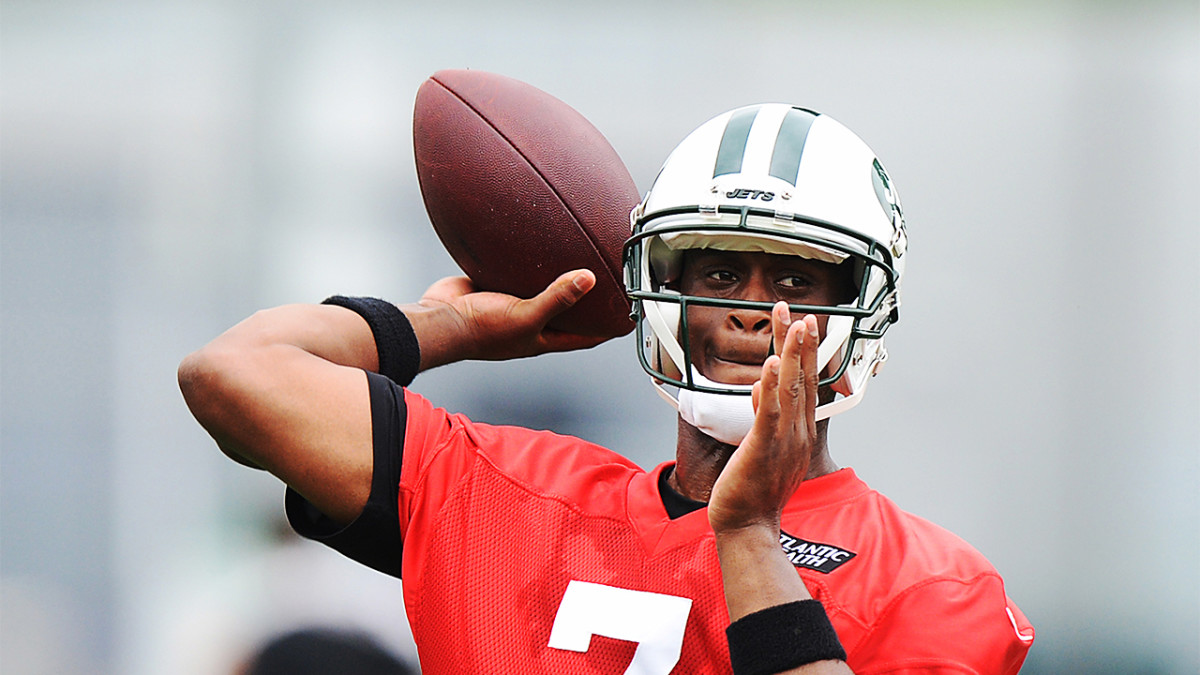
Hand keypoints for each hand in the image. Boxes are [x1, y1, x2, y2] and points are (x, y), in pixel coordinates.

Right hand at [412, 269, 610, 366]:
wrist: (439, 318)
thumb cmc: (479, 330)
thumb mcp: (525, 316)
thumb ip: (557, 298)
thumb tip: (589, 279)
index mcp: (543, 337)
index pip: (585, 337)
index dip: (607, 329)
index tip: (626, 318)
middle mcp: (531, 321)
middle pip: (567, 311)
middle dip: (587, 300)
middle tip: (608, 279)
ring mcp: (514, 303)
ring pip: (543, 288)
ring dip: (558, 276)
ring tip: (578, 254)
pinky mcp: (497, 285)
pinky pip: (519, 272)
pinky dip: (529, 261)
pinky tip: (537, 242)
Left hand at [708, 303, 819, 534]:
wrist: (749, 525)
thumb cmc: (755, 489)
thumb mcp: (766, 447)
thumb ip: (767, 416)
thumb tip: (760, 388)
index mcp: (799, 430)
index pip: (805, 383)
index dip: (805, 352)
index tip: (803, 324)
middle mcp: (797, 431)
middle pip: (803, 379)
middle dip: (802, 344)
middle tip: (802, 314)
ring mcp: (784, 439)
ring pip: (791, 389)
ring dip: (792, 354)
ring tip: (794, 324)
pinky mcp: (764, 447)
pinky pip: (770, 413)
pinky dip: (771, 387)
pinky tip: (771, 365)